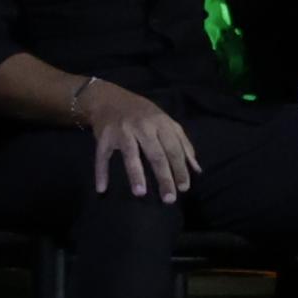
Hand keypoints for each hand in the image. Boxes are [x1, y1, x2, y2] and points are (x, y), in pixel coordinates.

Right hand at [81, 80, 201, 200]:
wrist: (109, 98)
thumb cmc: (143, 114)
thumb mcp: (166, 122)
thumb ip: (183, 144)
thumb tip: (197, 169)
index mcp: (160, 123)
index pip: (174, 149)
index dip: (180, 168)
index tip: (184, 188)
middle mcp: (142, 126)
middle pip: (156, 154)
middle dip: (164, 177)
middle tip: (169, 198)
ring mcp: (122, 131)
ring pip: (130, 154)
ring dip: (135, 173)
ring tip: (140, 193)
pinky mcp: (104, 136)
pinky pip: (102, 156)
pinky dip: (101, 171)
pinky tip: (102, 188)